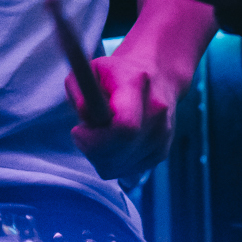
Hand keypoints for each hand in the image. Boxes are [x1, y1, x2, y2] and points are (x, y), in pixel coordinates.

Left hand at [65, 51, 183, 180]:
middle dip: (92, 150)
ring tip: (96, 135)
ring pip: (121, 168)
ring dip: (100, 158)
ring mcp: (163, 135)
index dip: (96, 139)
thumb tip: (85, 116)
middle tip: (82, 133)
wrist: (157, 75)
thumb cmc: (115, 73)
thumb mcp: (89, 70)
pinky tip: (109, 143)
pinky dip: (112, 163)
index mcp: (136, 87)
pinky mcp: (161, 152)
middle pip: (121, 152)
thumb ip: (79, 90)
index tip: (78, 130)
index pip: (125, 128)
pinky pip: (128, 171)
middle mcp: (156, 113)